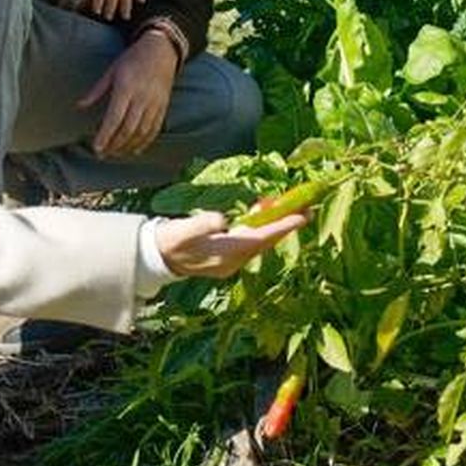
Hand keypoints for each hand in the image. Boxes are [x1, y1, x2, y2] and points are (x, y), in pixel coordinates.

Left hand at [79, 33, 175, 157]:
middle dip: (114, 145)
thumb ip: (96, 90)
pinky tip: (134, 150)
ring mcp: (154, 103)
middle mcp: (141, 98)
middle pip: (128, 128)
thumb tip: (79, 106)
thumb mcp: (112, 71)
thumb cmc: (132, 59)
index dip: (105, 135)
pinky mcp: (163, 106)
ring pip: (141, 132)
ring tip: (115, 153)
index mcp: (126, 88)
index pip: (114, 118)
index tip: (96, 147)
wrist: (161, 50)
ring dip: (127, 146)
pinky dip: (144, 142)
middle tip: (102, 154)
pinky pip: (154, 129)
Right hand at [155, 210, 307, 278]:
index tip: (302, 216)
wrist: (158, 258)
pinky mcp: (229, 254)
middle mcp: (235, 260)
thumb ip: (202, 225)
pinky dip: (261, 224)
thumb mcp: (183, 232)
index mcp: (227, 254)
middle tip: (307, 208)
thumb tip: (221, 219)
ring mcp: (232, 258)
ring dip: (274, 223)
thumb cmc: (170, 242)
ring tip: (289, 205)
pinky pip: (252, 238)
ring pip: (261, 239)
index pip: (261, 239)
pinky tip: (263, 210)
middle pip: (266, 240)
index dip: (282, 227)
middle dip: (286, 224)